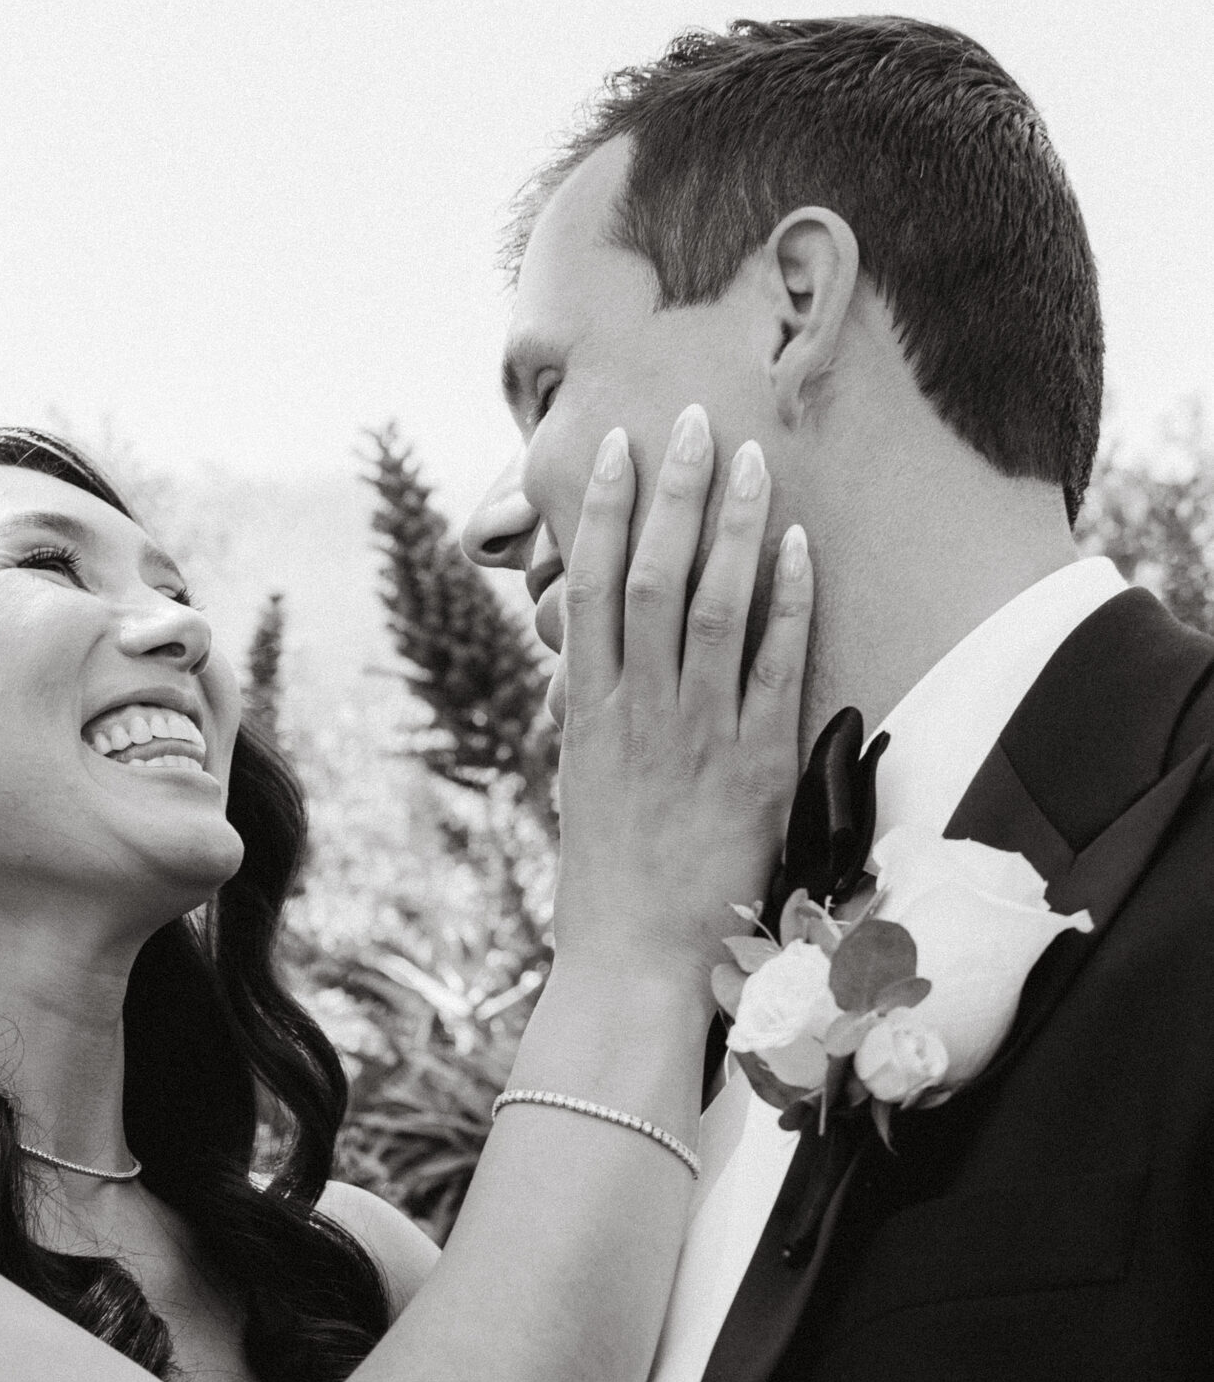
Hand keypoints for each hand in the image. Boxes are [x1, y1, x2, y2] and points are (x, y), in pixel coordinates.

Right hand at [549, 406, 810, 999]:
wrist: (634, 962)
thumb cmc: (607, 881)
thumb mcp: (583, 782)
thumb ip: (594, 711)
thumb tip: (591, 653)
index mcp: (586, 712)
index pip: (591, 587)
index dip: (604, 512)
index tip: (619, 450)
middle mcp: (638, 712)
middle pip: (653, 575)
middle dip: (674, 492)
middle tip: (694, 419)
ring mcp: (697, 735)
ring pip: (713, 605)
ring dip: (733, 524)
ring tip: (751, 458)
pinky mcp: (753, 767)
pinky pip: (774, 666)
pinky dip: (786, 601)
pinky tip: (798, 545)